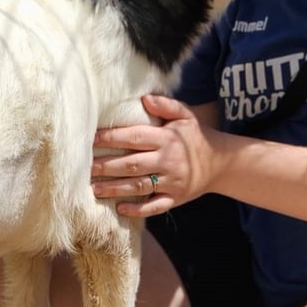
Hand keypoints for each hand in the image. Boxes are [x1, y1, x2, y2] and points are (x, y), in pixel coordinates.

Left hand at [91, 94, 225, 216]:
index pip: (135, 137)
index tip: (92, 139)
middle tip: (86, 167)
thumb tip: (144, 98)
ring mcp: (172, 182)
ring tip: (94, 188)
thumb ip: (166, 105)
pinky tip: (120, 208)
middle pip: (132, 164)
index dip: (112, 138)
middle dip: (107, 166)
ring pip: (139, 186)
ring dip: (116, 188)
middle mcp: (168, 161)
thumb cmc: (195, 136)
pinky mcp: (175, 199)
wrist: (220, 163)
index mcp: (167, 139)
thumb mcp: (185, 116)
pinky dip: (138, 209)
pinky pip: (155, 206)